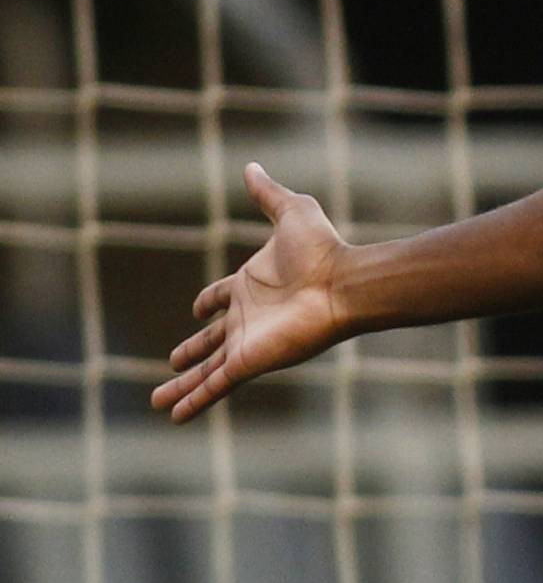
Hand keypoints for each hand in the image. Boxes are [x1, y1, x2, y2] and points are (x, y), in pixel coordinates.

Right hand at [150, 163, 350, 423]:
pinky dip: (195, 400)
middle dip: (192, 351)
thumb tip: (251, 167)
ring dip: (183, 386)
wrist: (343, 283)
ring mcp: (249, 341)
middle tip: (173, 362)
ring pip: (208, 369)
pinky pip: (216, 384)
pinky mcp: (251, 360)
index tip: (199, 308)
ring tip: (158, 403)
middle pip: (212, 339)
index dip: (209, 301)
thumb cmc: (324, 248)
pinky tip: (175, 415)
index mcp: (253, 284)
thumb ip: (268, 194)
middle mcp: (250, 316)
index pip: (222, 296)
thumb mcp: (291, 212)